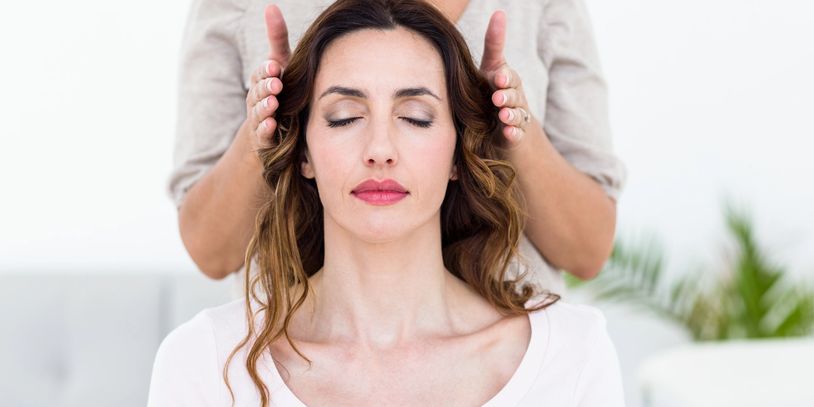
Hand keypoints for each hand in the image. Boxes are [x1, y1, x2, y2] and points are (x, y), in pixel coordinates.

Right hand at [245, 5, 291, 150]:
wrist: (274, 126)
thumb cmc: (282, 89)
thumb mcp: (282, 62)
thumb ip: (277, 37)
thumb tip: (271, 6)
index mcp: (262, 80)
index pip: (261, 74)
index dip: (267, 71)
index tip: (276, 67)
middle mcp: (257, 99)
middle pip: (258, 91)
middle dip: (266, 87)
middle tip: (277, 84)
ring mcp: (259, 118)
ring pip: (259, 112)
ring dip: (266, 108)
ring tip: (274, 104)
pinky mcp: (264, 137)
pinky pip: (263, 134)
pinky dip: (266, 130)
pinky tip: (272, 126)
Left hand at [480, 11, 532, 147]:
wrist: (504, 127)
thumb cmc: (492, 91)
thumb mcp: (490, 67)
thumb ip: (494, 43)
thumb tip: (499, 12)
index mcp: (505, 80)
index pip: (507, 74)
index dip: (505, 77)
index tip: (498, 77)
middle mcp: (513, 97)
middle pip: (514, 94)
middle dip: (507, 94)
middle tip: (498, 95)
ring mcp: (515, 116)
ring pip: (516, 114)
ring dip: (510, 114)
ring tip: (503, 115)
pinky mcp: (513, 134)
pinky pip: (516, 134)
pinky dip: (513, 133)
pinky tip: (508, 132)